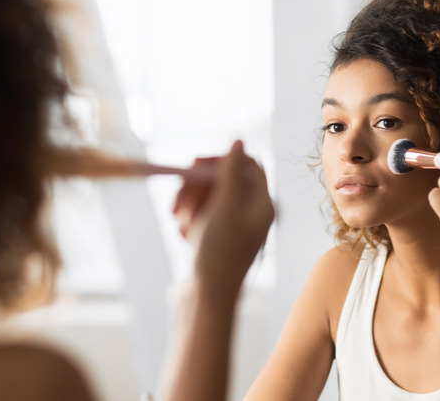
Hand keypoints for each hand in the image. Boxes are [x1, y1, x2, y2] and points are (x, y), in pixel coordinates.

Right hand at [173, 141, 274, 294]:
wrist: (206, 299)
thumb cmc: (219, 254)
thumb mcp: (225, 207)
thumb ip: (231, 172)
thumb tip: (239, 139)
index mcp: (262, 204)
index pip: (248, 164)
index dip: (221, 159)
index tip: (195, 165)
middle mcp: (250, 212)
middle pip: (222, 177)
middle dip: (196, 187)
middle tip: (178, 203)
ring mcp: (232, 223)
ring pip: (206, 194)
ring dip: (189, 204)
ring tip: (181, 226)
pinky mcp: (215, 234)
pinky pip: (199, 212)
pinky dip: (188, 219)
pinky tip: (184, 237)